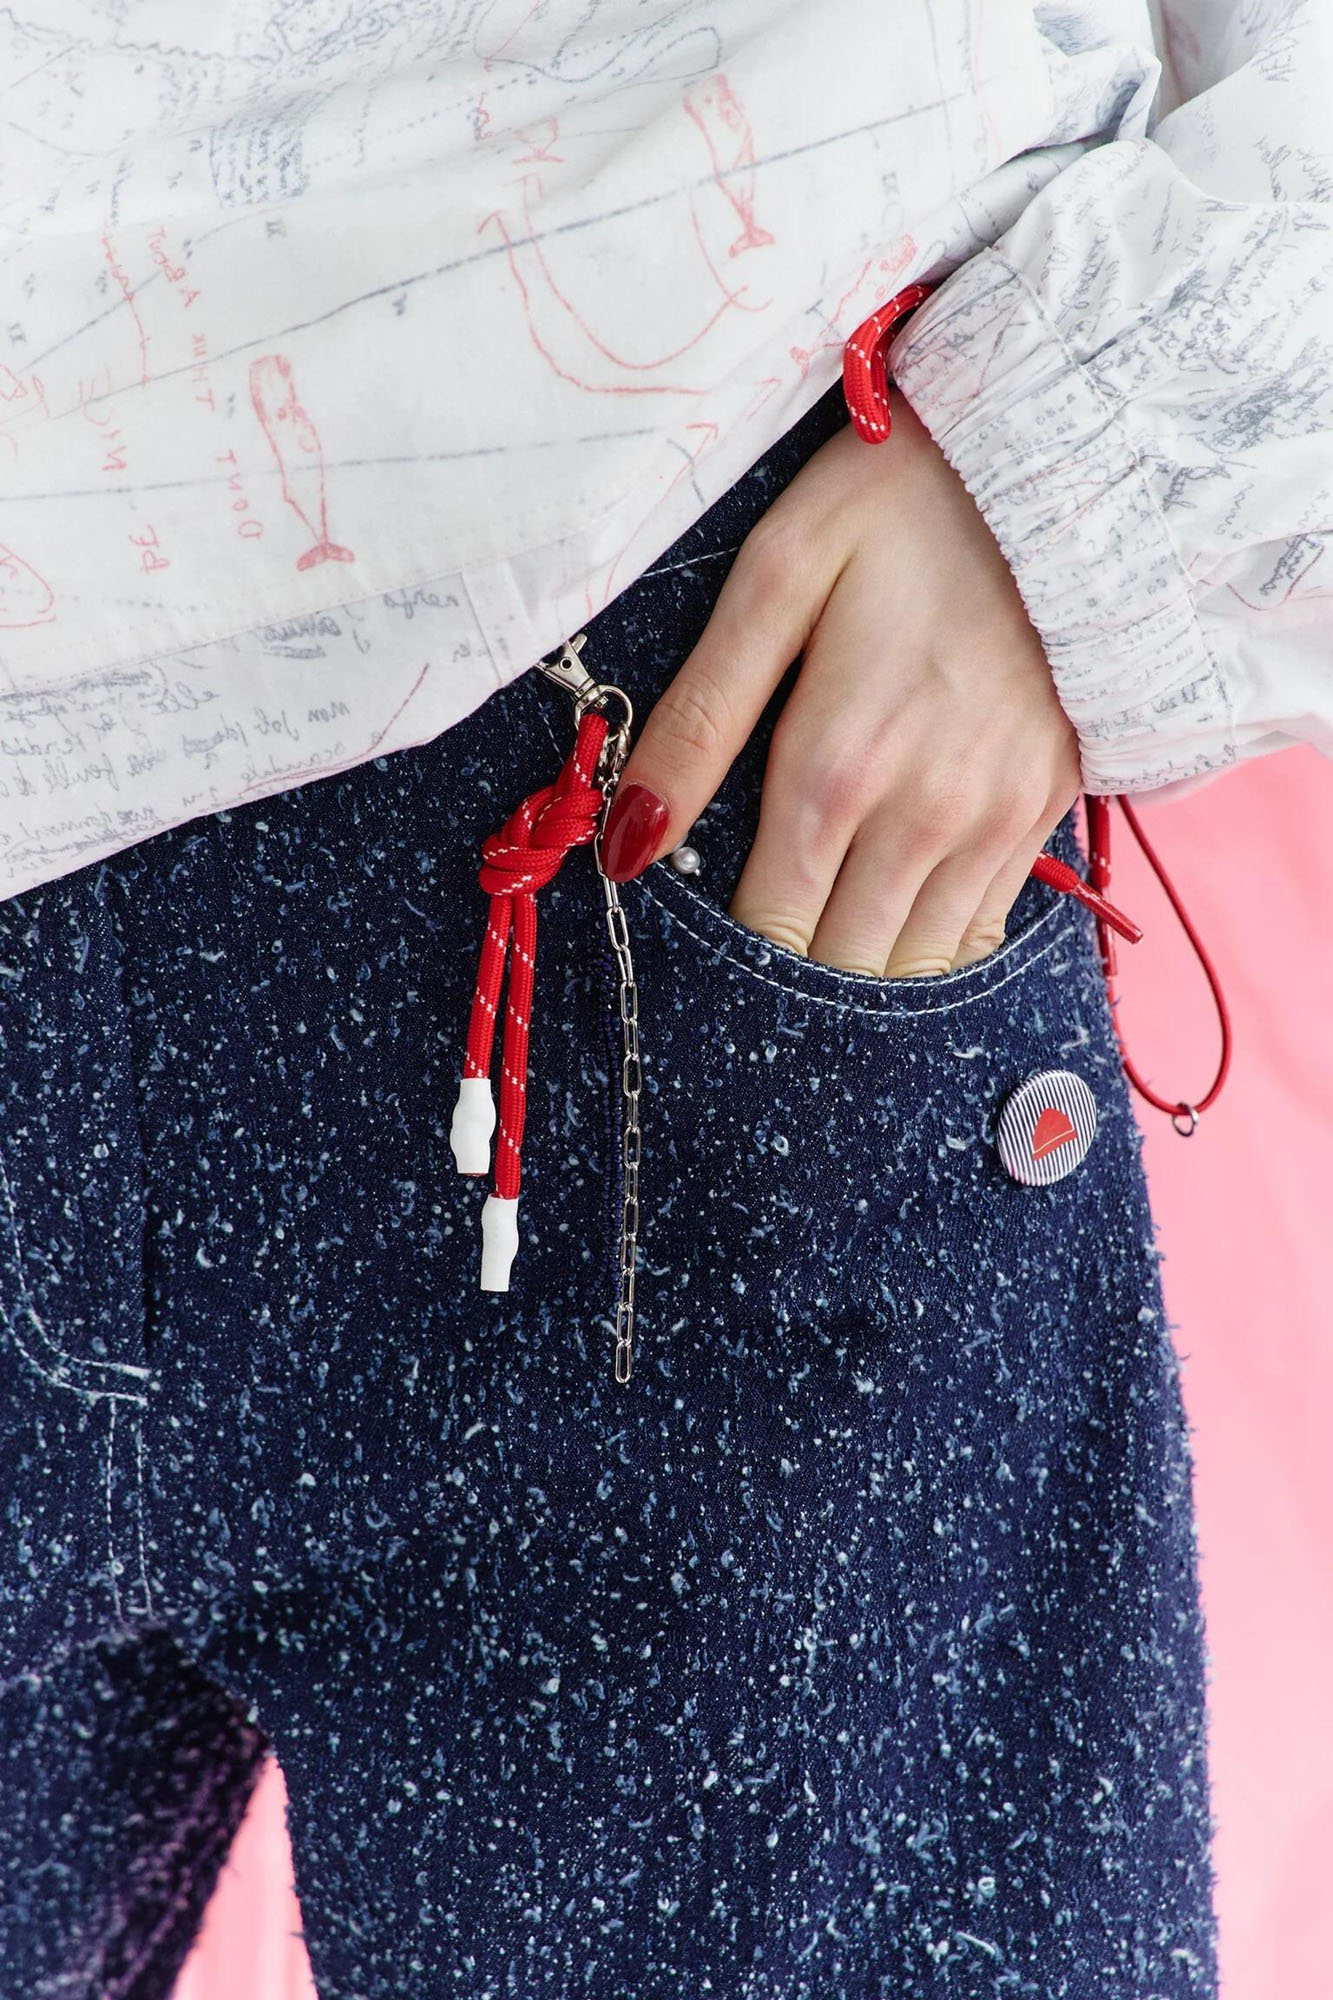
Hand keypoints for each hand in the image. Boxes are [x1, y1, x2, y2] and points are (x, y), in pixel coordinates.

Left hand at [600, 391, 1080, 976]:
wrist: (1065, 460)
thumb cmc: (896, 507)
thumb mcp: (774, 581)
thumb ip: (699, 722)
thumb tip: (629, 842)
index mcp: (837, 769)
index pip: (772, 929)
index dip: (732, 951)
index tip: (710, 929)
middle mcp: (926, 817)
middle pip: (844, 965)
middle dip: (794, 966)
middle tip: (764, 924)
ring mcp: (998, 819)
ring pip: (918, 964)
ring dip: (865, 963)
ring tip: (827, 921)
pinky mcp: (1048, 806)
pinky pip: (984, 927)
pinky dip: (933, 935)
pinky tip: (898, 894)